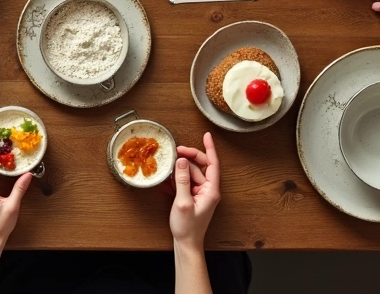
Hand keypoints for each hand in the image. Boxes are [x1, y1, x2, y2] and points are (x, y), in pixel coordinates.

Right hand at [170, 132, 220, 251]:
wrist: (186, 244)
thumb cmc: (188, 227)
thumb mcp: (183, 202)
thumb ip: (183, 180)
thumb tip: (182, 161)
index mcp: (211, 190)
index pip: (213, 164)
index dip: (210, 148)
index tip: (206, 135)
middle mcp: (207, 190)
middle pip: (200, 167)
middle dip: (189, 157)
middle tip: (176, 150)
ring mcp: (200, 193)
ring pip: (191, 174)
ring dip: (180, 169)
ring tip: (167, 165)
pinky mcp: (192, 197)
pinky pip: (185, 183)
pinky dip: (176, 179)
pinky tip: (166, 178)